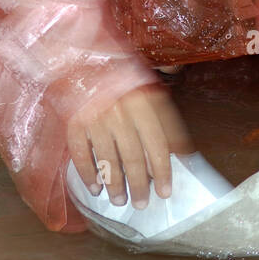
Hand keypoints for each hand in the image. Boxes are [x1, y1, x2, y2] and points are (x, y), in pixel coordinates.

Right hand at [67, 82, 194, 207]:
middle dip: (139, 186)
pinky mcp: (73, 122)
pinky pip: (80, 154)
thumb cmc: (120, 74)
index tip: (165, 192)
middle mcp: (121, 111)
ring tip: (119, 200)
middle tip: (142, 204)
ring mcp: (95, 117)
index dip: (162, 172)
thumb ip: (166, 118)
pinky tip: (94, 188)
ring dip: (115, 185)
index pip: (157, 145)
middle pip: (133, 158)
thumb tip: (184, 152)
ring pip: (108, 160)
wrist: (81, 56)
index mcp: (144, 102)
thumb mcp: (150, 87)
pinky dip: (87, 174)